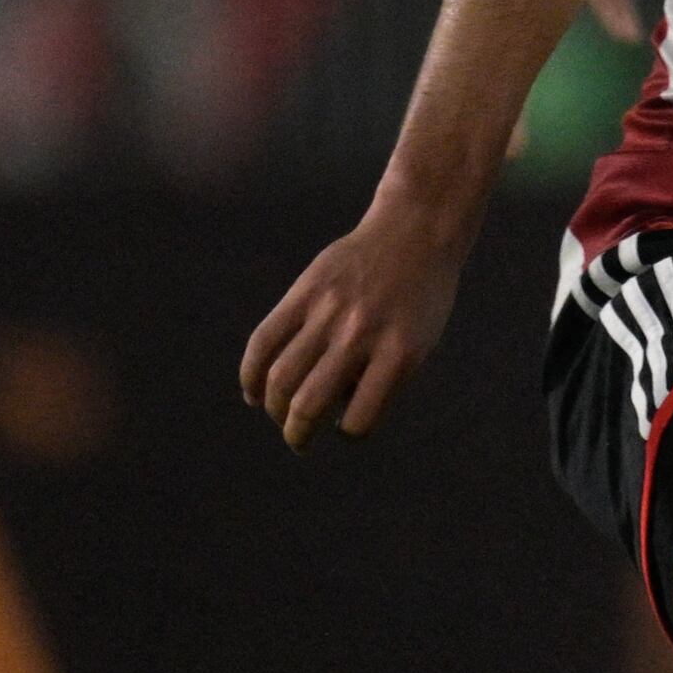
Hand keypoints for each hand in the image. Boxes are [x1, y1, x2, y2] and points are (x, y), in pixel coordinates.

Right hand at [240, 195, 477, 448]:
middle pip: (309, 403)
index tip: (348, 429)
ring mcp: (330, 312)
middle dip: (298, 434)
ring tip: (281, 417)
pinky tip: (254, 392)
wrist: (415, 231)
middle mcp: (362, 335)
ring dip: (275, 408)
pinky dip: (252, 373)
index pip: (360, 420)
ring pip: (281, 377)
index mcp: (400, 354)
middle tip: (300, 442)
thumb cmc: (421, 297)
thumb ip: (382, 377)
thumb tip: (331, 412)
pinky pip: (264, 340)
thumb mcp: (421, 341)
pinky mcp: (304, 292)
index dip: (350, 434)